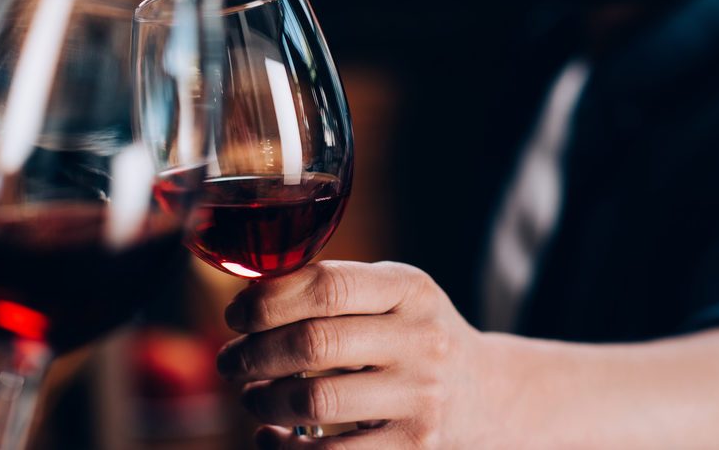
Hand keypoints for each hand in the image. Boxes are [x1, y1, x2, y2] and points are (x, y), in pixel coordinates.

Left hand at [217, 261, 489, 447]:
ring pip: (316, 400)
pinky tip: (270, 435)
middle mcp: (421, 338)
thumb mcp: (392, 296)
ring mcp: (421, 396)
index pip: (327, 284)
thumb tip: (248, 299)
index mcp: (409, 288)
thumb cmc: (412, 336)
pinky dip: (284, 447)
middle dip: (254, 353)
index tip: (235, 314)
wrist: (488, 393)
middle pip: (315, 342)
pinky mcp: (415, 448)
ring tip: (250, 396)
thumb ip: (335, 290)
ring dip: (264, 399)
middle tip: (229, 360)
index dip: (267, 300)